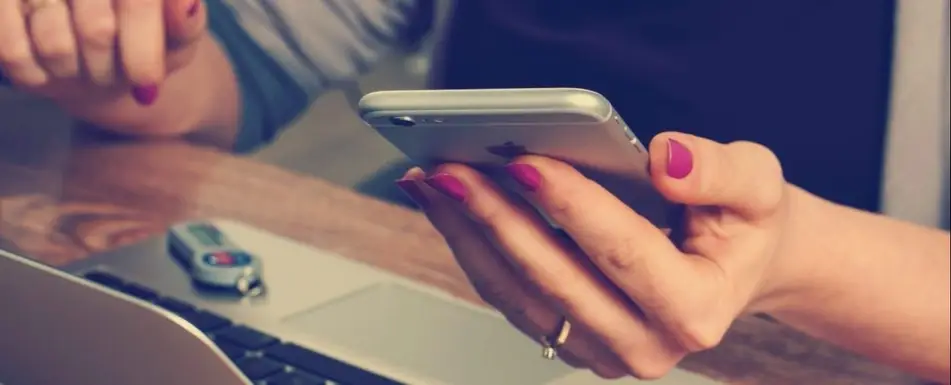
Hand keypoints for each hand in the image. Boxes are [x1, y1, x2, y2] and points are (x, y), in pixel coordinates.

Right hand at [0, 0, 205, 104]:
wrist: (99, 49)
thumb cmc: (145, 38)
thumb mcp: (177, 36)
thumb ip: (185, 23)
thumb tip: (184, 4)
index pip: (136, 4)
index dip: (143, 54)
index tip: (148, 88)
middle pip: (97, 32)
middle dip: (110, 70)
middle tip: (113, 73)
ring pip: (56, 47)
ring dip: (76, 74)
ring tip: (84, 66)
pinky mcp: (0, 3)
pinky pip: (14, 55)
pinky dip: (37, 76)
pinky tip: (51, 67)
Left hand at [396, 132, 797, 378]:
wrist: (734, 265)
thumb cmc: (742, 227)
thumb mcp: (759, 186)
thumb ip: (720, 172)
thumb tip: (664, 159)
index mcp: (695, 309)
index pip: (622, 252)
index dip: (571, 206)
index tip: (525, 162)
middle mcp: (645, 344)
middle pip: (554, 277)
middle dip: (496, 217)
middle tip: (452, 170)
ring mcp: (602, 350)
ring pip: (517, 294)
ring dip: (469, 235)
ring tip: (434, 183)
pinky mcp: (570, 340)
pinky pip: (509, 297)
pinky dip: (474, 248)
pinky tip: (450, 208)